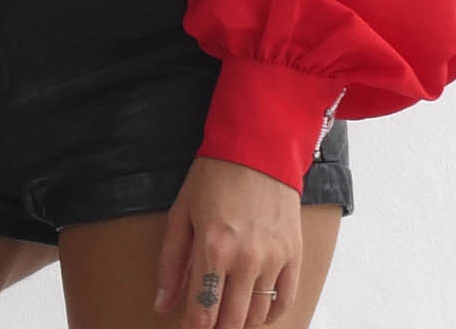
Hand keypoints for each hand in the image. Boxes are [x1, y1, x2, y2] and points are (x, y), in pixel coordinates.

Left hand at [153, 156, 301, 326]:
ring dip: (239, 323)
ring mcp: (273, 258)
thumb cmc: (214, 175)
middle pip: (230, 322)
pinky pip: (284, 301)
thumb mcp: (182, 211)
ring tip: (227, 313)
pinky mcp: (293, 253)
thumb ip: (171, 262)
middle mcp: (246, 259)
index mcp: (213, 247)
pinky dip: (269, 314)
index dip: (193, 327)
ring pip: (256, 316)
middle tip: (208, 319)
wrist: (258, 145)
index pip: (202, 313)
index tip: (189, 324)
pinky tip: (255, 310)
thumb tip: (162, 305)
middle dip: (215, 328)